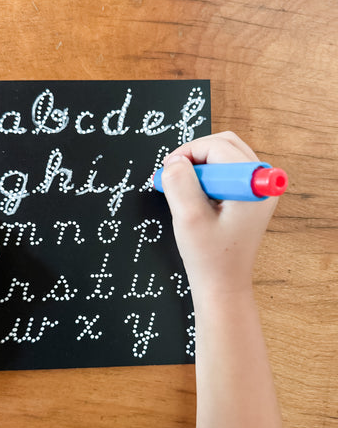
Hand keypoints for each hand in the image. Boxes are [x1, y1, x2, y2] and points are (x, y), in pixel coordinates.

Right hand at [161, 131, 277, 299]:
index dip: (188, 152)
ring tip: (183, 189)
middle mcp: (261, 182)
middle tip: (173, 175)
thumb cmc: (210, 257)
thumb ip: (180, 183)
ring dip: (200, 165)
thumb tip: (174, 161)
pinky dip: (206, 175)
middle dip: (195, 155)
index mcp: (252, 186)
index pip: (219, 147)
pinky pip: (226, 170)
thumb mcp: (189, 218)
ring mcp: (256, 188)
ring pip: (224, 155)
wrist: (223, 283)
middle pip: (225, 144)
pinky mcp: (248, 195)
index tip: (167, 169)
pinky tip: (195, 196)